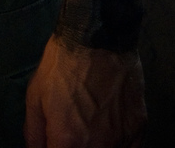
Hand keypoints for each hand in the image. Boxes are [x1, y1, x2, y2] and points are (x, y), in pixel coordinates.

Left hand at [24, 36, 146, 147]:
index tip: (56, 140)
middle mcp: (99, 147)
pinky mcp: (139, 127)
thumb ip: (34, 133)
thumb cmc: (62, 65)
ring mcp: (122, 139)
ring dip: (97, 146)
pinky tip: (109, 131)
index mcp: (69, 142)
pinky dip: (119, 145)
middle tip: (73, 132)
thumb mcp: (35, 96)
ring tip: (90, 126)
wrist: (97, 37)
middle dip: (76, 146)